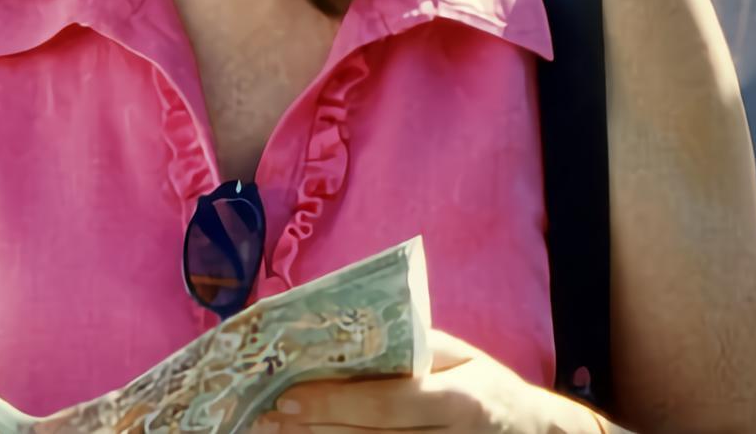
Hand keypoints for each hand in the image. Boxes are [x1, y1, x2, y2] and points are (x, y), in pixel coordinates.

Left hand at [261, 331, 597, 433]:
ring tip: (277, 433)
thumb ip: (414, 348)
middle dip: (315, 427)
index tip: (291, 395)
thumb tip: (347, 333)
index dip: (337, 401)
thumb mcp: (464, 358)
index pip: (391, 402)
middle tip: (267, 417)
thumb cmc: (488, 387)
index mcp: (462, 398)